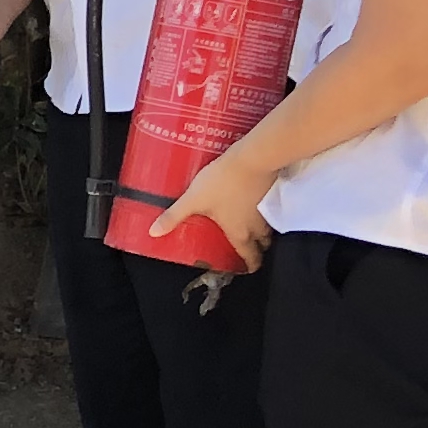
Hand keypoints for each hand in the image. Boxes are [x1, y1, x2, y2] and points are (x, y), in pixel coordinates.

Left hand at [148, 150, 274, 268]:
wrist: (252, 159)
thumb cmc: (222, 183)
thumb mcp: (193, 200)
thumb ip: (174, 216)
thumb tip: (153, 232)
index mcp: (240, 232)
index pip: (250, 257)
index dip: (250, 265)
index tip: (248, 268)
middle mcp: (258, 226)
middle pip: (263, 244)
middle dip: (257, 248)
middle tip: (249, 246)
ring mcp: (268, 210)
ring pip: (269, 227)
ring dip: (261, 230)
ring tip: (250, 226)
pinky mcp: (273, 193)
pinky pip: (271, 209)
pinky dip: (264, 211)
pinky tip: (254, 203)